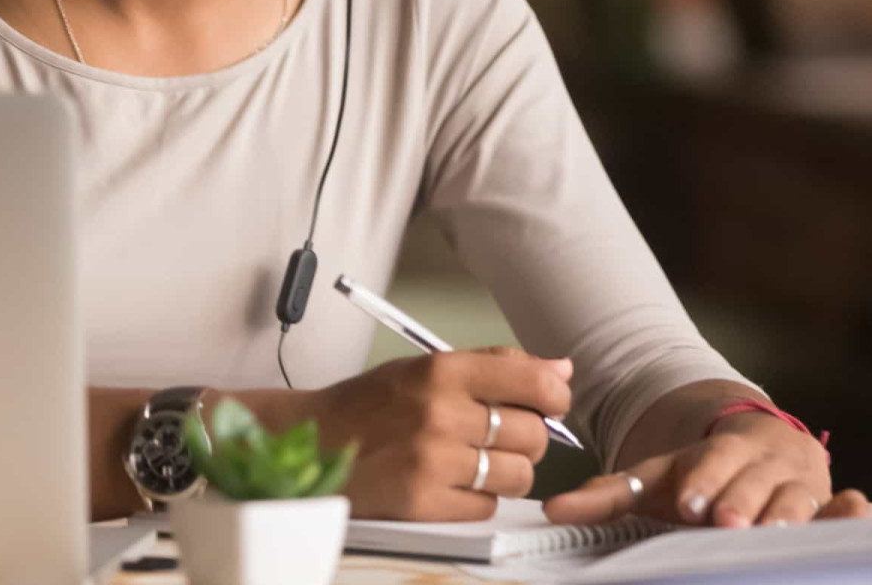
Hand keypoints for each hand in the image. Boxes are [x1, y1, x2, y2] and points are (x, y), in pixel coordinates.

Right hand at [304, 346, 573, 521]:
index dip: (554, 396)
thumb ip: (494, 365)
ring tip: (476, 462)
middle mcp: (439, 413)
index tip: (550, 402)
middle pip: (533, 434)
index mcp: (441, 370)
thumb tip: (560, 369)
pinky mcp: (423, 502)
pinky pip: (487, 506)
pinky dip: (478, 499)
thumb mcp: (425, 368)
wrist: (311, 441)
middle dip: (526, 439)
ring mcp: (432, 461)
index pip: (532, 380)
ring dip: (507, 472)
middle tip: (499, 436)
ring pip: (518, 475)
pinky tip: (452, 482)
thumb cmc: (369, 404)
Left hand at [544, 413, 869, 527]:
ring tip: (775, 532)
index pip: (709, 464)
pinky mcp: (826, 502)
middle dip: (741, 503)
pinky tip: (856, 508)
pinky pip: (839, 507)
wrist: (759, 447)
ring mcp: (798, 483)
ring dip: (788, 513)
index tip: (691, 502)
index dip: (703, 480)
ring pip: (795, 498)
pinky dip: (848, 511)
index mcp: (718, 452)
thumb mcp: (658, 479)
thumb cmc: (702, 475)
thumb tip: (552, 511)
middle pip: (752, 483)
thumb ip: (608, 496)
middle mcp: (761, 463)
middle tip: (727, 523)